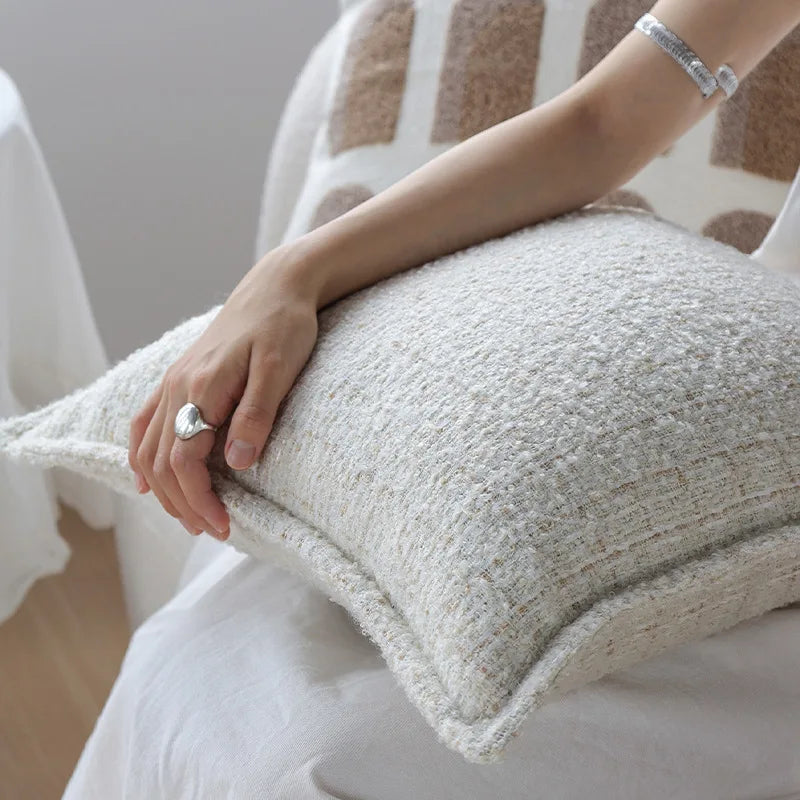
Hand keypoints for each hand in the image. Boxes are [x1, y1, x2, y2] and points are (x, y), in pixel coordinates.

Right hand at [127, 247, 318, 539]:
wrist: (276, 286)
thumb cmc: (284, 325)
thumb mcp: (279, 371)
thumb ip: (257, 415)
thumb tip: (238, 463)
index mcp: (201, 388)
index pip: (184, 460)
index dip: (200, 500)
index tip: (224, 527)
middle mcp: (178, 387)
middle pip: (161, 461)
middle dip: (183, 503)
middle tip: (213, 531)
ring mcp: (173, 381)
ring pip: (149, 447)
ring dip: (164, 488)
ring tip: (189, 516)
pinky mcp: (179, 377)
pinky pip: (145, 422)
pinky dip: (142, 456)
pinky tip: (146, 479)